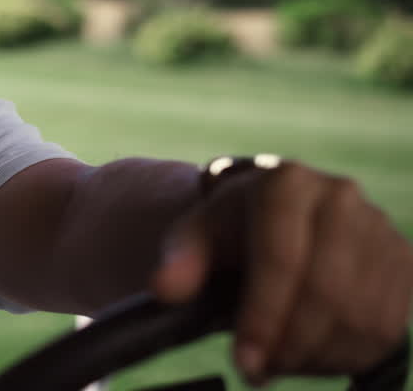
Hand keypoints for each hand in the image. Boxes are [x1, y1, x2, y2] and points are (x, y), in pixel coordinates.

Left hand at [150, 161, 412, 384]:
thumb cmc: (229, 228)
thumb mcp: (194, 235)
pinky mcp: (404, 262)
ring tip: (279, 363)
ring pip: (360, 314)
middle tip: (259, 370)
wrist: (273, 215)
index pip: (281, 259)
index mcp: (286, 182)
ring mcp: (380, 228)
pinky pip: (387, 325)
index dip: (263, 317)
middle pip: (327, 290)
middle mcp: (341, 197)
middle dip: (291, 343)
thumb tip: (165, 288)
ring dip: (318, 355)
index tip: (244, 360)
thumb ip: (180, 260)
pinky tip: (312, 358)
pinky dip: (348, 355)